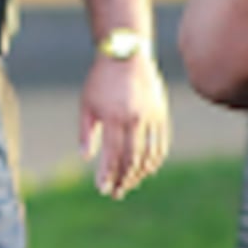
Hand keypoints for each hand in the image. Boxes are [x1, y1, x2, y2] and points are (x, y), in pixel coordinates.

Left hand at [80, 52, 171, 199]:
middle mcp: (135, 119)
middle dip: (123, 179)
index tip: (103, 189)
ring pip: (149, 154)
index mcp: (114, 117)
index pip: (113, 155)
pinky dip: (155, 159)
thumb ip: (86, 133)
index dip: (108, 174)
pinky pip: (161, 143)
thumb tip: (86, 158)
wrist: (127, 55)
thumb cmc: (100, 81)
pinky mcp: (161, 114)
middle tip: (116, 192)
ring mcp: (151, 117)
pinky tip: (148, 170)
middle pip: (132, 159)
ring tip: (130, 184)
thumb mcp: (86, 105)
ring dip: (140, 173)